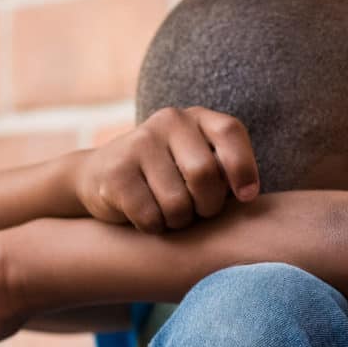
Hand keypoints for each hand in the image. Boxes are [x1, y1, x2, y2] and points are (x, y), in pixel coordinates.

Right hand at [69, 106, 260, 233]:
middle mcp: (168, 122)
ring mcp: (138, 144)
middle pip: (204, 174)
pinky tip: (147, 219)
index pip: (229, 133)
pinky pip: (150, 217)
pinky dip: (154, 228)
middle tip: (199, 212)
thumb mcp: (197, 163)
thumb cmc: (167, 178)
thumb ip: (223, 171)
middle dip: (208, 206)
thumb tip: (247, 196)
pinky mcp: (115, 173)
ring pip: (177, 203)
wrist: (99, 176)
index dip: (243, 168)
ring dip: (179, 222)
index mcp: (196, 118)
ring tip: (171, 215)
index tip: (246, 197)